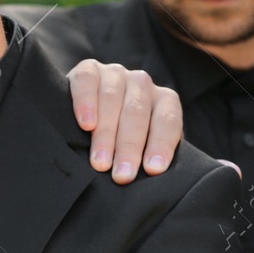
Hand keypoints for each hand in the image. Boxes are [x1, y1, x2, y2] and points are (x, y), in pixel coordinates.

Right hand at [66, 60, 182, 183]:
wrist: (87, 113)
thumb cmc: (121, 141)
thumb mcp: (143, 147)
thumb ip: (151, 158)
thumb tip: (156, 183)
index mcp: (163, 100)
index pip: (168, 120)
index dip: (161, 144)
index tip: (152, 170)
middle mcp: (142, 83)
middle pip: (137, 113)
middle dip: (129, 147)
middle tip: (122, 176)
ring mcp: (115, 73)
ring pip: (112, 99)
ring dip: (106, 134)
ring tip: (100, 163)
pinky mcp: (88, 69)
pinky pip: (87, 82)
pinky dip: (86, 102)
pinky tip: (85, 124)